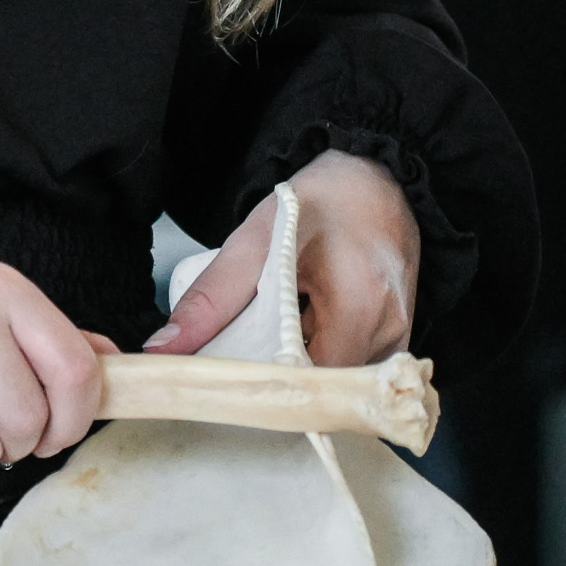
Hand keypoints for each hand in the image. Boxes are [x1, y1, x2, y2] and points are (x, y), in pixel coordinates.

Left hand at [144, 149, 419, 362]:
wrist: (377, 178)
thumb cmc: (322, 200)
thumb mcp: (256, 238)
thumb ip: (211, 297)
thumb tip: (165, 348)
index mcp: (360, 303)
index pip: (311, 382)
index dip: (268, 386)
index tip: (232, 381)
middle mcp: (390, 329)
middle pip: (325, 387)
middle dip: (281, 377)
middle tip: (245, 355)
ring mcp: (399, 336)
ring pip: (338, 380)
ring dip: (302, 367)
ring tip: (276, 335)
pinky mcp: (399, 337)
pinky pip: (354, 366)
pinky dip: (322, 356)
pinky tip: (306, 331)